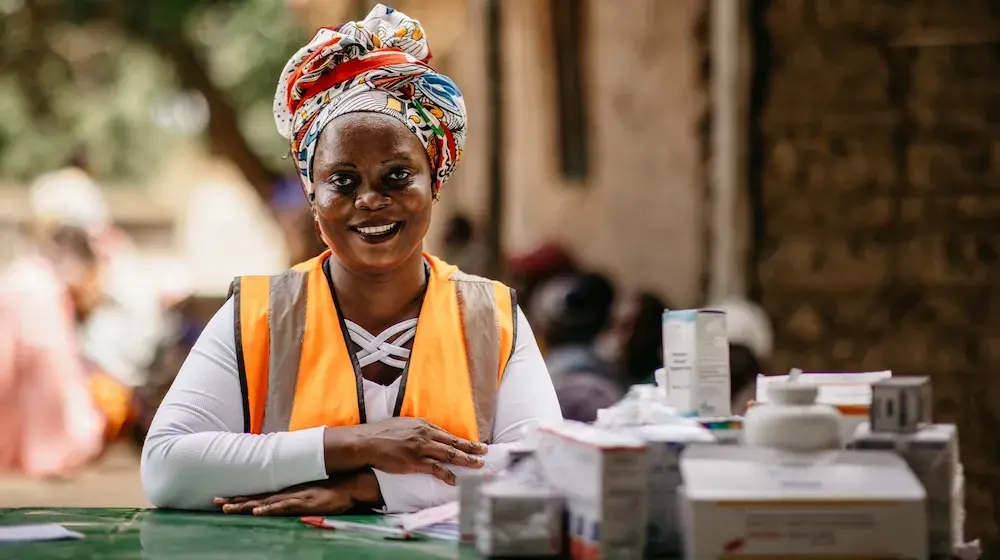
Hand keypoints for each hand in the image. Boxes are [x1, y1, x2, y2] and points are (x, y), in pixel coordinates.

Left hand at [214, 478, 355, 516]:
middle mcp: (287, 493)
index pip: (259, 495)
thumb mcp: (311, 491)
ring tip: (227, 506)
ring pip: (265, 502)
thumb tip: (285, 498)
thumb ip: (297, 494)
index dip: (240, 497)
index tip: (222, 498)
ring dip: (246, 504)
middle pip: (256, 497)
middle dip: (235, 500)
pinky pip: (284, 506)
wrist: (350, 484)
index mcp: (286, 491)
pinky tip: (258, 511)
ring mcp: (295, 497)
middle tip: (214, 501)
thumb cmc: (332, 488)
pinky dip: (270, 508)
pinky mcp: (304, 502)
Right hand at [357, 418, 487, 484]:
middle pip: (454, 443)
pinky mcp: (415, 461)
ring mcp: (421, 448)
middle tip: (485, 451)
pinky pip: (436, 468)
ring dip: (466, 460)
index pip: (448, 434)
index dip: (462, 441)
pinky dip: (447, 474)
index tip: (474, 444)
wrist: (367, 441)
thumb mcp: (404, 424)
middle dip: (471, 448)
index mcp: (423, 425)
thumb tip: (428, 433)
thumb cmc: (383, 433)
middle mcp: (426, 435)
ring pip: (449, 454)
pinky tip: (455, 479)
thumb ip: (418, 429)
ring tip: (478, 465)